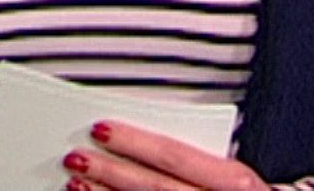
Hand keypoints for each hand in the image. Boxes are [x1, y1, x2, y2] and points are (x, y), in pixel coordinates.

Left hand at [60, 119, 270, 190]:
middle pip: (154, 186)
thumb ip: (203, 157)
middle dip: (111, 171)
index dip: (135, 143)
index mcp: (234, 182)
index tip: (101, 128)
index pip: (175, 156)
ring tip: (76, 183)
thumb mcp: (237, 176)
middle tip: (76, 156)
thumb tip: (153, 138)